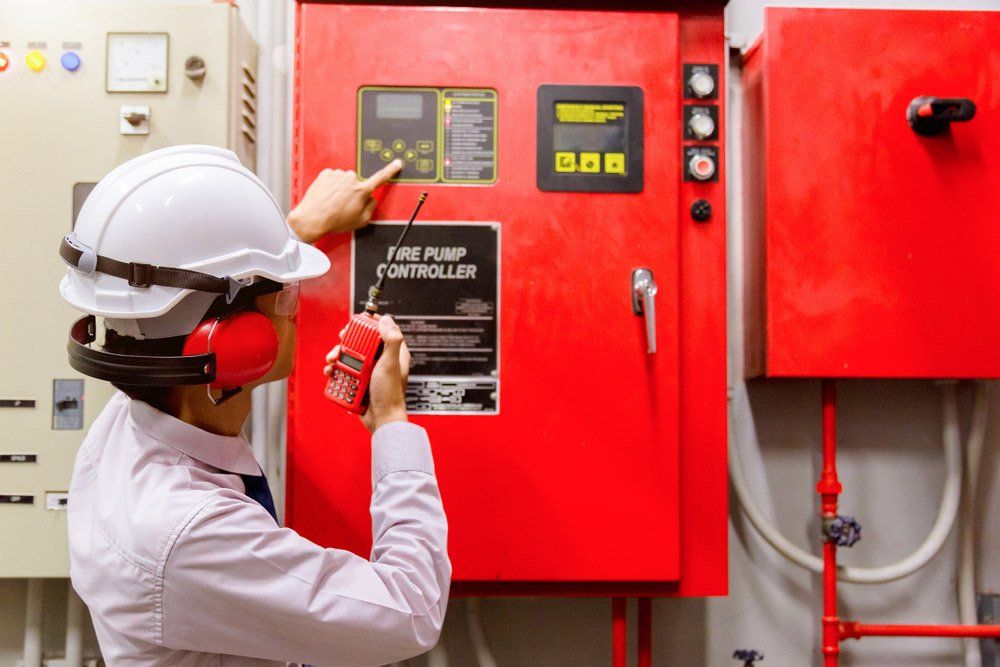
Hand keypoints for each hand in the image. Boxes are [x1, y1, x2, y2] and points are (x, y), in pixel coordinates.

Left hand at [288, 160, 402, 242]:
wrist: (312, 218)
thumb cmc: (334, 220)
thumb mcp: (360, 221)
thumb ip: (371, 208)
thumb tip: (371, 200)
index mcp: (362, 190)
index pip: (381, 178)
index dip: (391, 170)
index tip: (397, 164)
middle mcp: (351, 179)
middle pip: (357, 182)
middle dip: (353, 191)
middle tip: (345, 205)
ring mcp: (338, 175)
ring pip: (344, 180)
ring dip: (341, 189)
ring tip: (333, 202)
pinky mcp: (326, 174)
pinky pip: (333, 178)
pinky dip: (331, 186)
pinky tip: (327, 196)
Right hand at [324, 315, 409, 432]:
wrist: (381, 419)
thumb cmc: (390, 394)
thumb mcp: (391, 364)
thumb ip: (391, 341)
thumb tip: (387, 321)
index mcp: (392, 353)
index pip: (381, 331)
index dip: (369, 324)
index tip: (358, 321)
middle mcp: (380, 360)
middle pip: (361, 341)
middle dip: (347, 340)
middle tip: (340, 339)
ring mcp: (369, 371)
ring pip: (349, 356)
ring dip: (338, 356)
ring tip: (333, 360)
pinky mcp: (359, 381)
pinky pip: (344, 371)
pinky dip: (336, 370)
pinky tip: (332, 372)